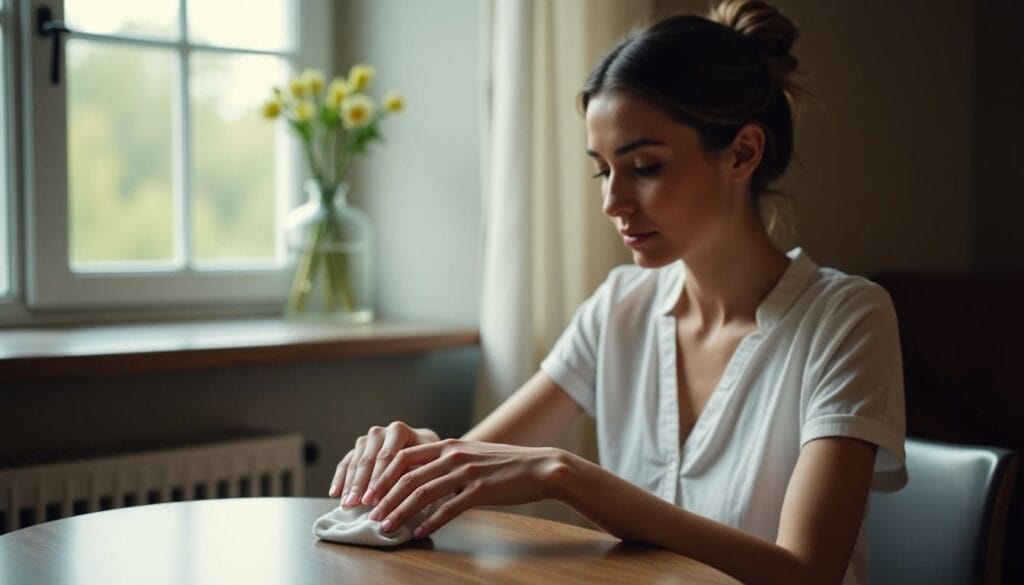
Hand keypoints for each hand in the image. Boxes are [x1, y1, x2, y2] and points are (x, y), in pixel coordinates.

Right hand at [329, 421, 439, 505]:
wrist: (421, 445)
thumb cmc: (427, 457)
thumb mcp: (427, 461)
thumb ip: (415, 471)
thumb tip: (403, 491)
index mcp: (398, 430)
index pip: (386, 457)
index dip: (379, 480)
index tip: (373, 500)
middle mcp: (379, 432)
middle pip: (367, 460)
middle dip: (360, 485)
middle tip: (354, 504)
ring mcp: (366, 439)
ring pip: (354, 462)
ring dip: (349, 485)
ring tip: (345, 504)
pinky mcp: (357, 448)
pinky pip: (345, 463)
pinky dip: (339, 479)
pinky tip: (334, 494)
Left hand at [367, 439, 570, 538]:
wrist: (541, 467)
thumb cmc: (506, 465)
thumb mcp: (472, 456)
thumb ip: (447, 464)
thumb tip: (422, 481)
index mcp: (448, 445)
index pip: (404, 457)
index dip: (382, 476)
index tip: (368, 493)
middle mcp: (454, 455)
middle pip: (408, 476)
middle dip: (383, 496)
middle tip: (368, 513)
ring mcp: (467, 472)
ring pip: (423, 493)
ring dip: (400, 511)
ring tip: (385, 526)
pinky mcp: (481, 490)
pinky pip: (450, 508)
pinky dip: (432, 522)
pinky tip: (420, 532)